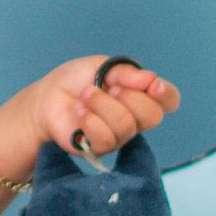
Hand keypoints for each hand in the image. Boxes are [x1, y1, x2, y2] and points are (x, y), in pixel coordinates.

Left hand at [15, 56, 181, 162]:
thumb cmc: (75, 81)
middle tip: (109, 86)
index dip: (166, 94)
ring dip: (104, 105)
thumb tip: (150, 78)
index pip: (169, 100)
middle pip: (153, 116)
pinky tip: (80, 112)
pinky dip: (91, 120)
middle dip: (131, 98)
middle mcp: (135, 118)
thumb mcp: (100, 66)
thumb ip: (125, 73)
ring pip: (126, 125)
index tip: (152, 85)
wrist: (46, 97)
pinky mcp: (100, 148)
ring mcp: (119, 136)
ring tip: (86, 95)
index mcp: (140, 95)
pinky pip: (106, 138)